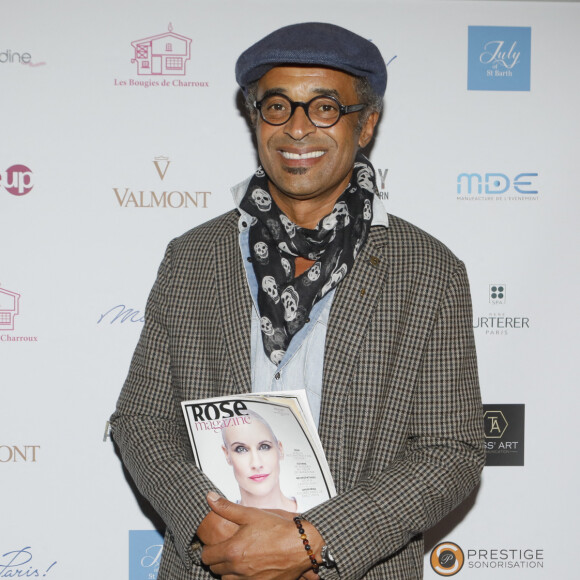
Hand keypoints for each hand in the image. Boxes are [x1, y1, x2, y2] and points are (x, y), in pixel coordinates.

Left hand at [201, 492, 322, 579]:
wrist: (301, 545)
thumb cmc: (277, 528)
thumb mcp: (251, 514)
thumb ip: (227, 507)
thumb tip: (209, 497)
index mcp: (233, 550)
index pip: (206, 556)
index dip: (209, 549)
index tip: (215, 543)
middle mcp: (238, 569)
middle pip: (215, 569)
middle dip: (218, 559)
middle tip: (228, 548)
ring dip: (228, 571)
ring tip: (238, 558)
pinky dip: (241, 577)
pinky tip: (250, 566)